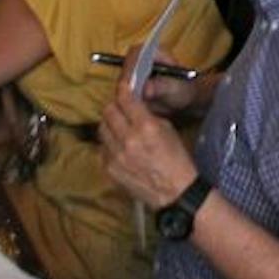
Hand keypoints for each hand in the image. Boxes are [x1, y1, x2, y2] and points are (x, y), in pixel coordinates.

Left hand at [99, 72, 199, 207]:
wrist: (175, 192)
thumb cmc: (176, 159)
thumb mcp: (167, 129)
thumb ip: (147, 115)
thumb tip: (132, 105)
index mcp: (146, 126)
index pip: (125, 99)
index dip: (123, 89)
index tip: (123, 87)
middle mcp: (128, 139)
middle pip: (108, 111)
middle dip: (114, 106)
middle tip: (121, 108)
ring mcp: (116, 155)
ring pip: (101, 128)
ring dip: (110, 124)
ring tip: (119, 127)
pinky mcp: (109, 169)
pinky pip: (102, 148)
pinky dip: (109, 143)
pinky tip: (119, 146)